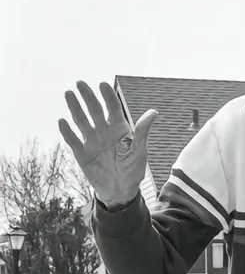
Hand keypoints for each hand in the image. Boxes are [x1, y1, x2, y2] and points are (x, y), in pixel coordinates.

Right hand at [59, 81, 156, 208]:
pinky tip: (62, 121)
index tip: (103, 85)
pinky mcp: (82, 154)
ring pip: (81, 121)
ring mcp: (92, 141)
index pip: (113, 108)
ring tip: (68, 93)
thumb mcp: (140, 151)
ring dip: (75, 108)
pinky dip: (67, 132)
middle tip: (80, 83)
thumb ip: (142, 132)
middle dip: (88, 96)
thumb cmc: (133, 169)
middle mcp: (104, 131)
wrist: (121, 190)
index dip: (108, 96)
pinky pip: (73, 140)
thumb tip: (154, 112)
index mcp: (119, 128)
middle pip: (94, 110)